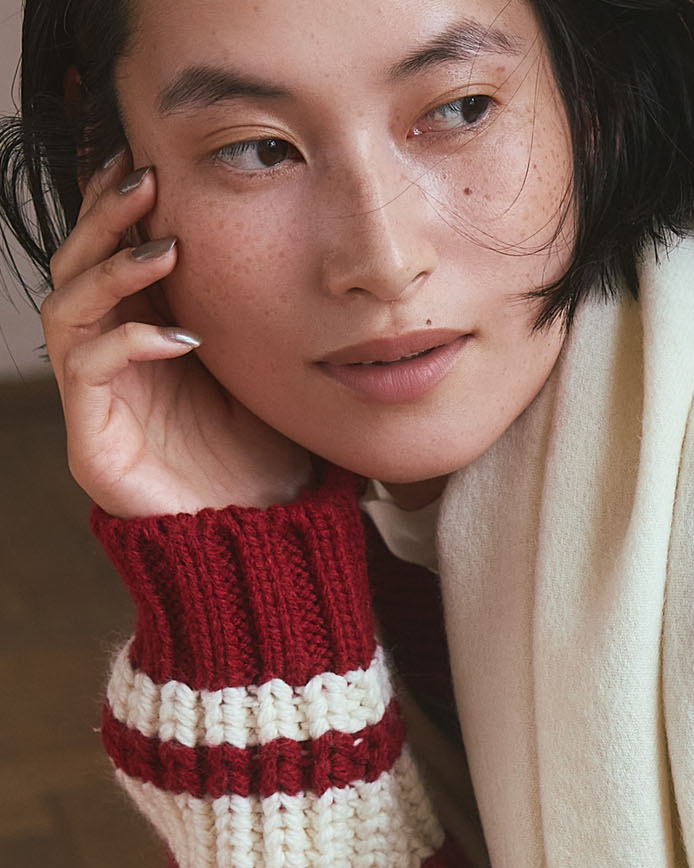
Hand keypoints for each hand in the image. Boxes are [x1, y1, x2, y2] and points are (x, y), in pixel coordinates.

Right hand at [41, 158, 315, 518]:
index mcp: (142, 339)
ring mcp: (95, 403)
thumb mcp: (267, 373)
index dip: (119, 207)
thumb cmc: (269, 462)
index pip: (111, 257)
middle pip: (76, 268)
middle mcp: (108, 363)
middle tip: (145, 181)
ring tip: (163, 248)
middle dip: (105, 219)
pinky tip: (178, 336)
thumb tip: (290, 248)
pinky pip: (86, 369)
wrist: (266, 543)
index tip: (150, 162)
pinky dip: (128, 341)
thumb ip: (251, 317)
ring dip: (112, 269)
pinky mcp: (93, 443)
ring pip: (67, 308)